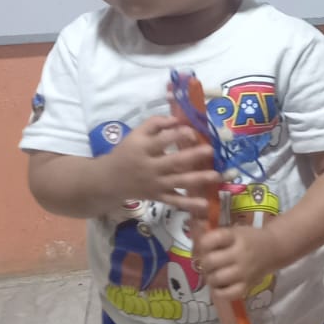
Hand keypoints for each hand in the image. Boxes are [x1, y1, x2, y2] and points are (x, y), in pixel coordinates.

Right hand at [104, 115, 219, 213]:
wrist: (108, 180)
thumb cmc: (126, 152)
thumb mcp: (135, 134)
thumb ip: (155, 123)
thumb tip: (177, 119)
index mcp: (143, 148)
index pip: (161, 140)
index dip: (177, 135)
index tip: (193, 132)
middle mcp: (150, 167)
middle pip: (173, 161)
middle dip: (192, 156)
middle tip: (210, 150)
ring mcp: (155, 184)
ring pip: (178, 181)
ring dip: (198, 179)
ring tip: (216, 175)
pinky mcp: (158, 196)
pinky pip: (175, 201)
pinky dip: (189, 204)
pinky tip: (205, 204)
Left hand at [193, 222, 281, 302]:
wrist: (274, 249)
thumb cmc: (249, 239)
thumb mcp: (233, 231)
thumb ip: (213, 235)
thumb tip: (191, 238)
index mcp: (235, 237)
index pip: (210, 240)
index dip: (202, 243)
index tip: (204, 245)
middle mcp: (240, 254)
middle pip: (210, 261)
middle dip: (204, 262)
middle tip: (208, 262)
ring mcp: (244, 272)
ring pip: (216, 279)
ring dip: (210, 277)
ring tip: (214, 273)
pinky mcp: (247, 285)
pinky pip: (228, 294)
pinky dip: (219, 292)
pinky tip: (220, 285)